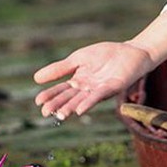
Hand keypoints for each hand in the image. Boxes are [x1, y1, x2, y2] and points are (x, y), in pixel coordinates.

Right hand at [33, 41, 155, 119]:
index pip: (60, 90)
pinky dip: (88, 103)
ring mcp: (99, 90)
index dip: (50, 95)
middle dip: (57, 105)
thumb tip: (35, 79)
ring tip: (59, 115)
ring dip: (70, 108)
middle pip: (69, 97)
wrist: (130, 51)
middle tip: (45, 112)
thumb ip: (59, 68)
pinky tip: (80, 110)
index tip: (38, 102)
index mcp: (78, 81)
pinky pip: (98, 96)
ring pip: (81, 100)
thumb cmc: (105, 54)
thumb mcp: (78, 59)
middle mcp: (87, 89)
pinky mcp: (112, 87)